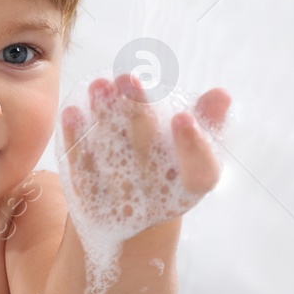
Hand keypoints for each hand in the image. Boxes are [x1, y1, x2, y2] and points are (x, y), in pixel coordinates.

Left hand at [58, 73, 230, 243]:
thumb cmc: (173, 167)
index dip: (193, 146)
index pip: (200, 172)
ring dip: (103, 120)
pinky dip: (76, 141)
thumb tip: (221, 95)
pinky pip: (80, 170)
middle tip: (127, 77)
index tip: (183, 115)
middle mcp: (158, 202)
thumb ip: (208, 121)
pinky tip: (72, 112)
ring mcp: (122, 207)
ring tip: (99, 84)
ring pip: (111, 160)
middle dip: (137, 115)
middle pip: (148, 158)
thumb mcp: (194, 147)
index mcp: (192, 188)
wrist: (133, 215)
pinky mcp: (90, 204)